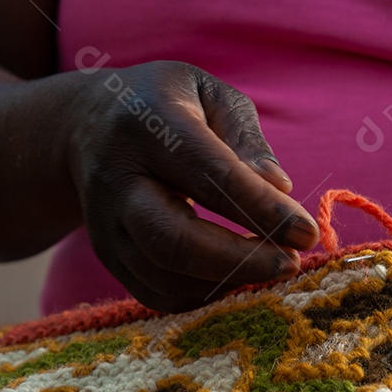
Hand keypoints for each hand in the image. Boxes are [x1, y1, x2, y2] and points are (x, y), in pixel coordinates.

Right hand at [66, 61, 319, 312]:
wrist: (84, 124)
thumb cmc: (166, 104)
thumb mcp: (209, 95)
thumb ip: (246, 139)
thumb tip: (280, 188)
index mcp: (149, 125)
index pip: (208, 175)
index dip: (261, 209)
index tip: (307, 232)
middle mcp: (116, 178)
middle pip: (172, 240)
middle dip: (239, 261)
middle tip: (290, 264)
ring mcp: (104, 223)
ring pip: (163, 276)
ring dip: (225, 282)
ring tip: (270, 267)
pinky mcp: (107, 255)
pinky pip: (155, 293)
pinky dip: (203, 296)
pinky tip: (236, 277)